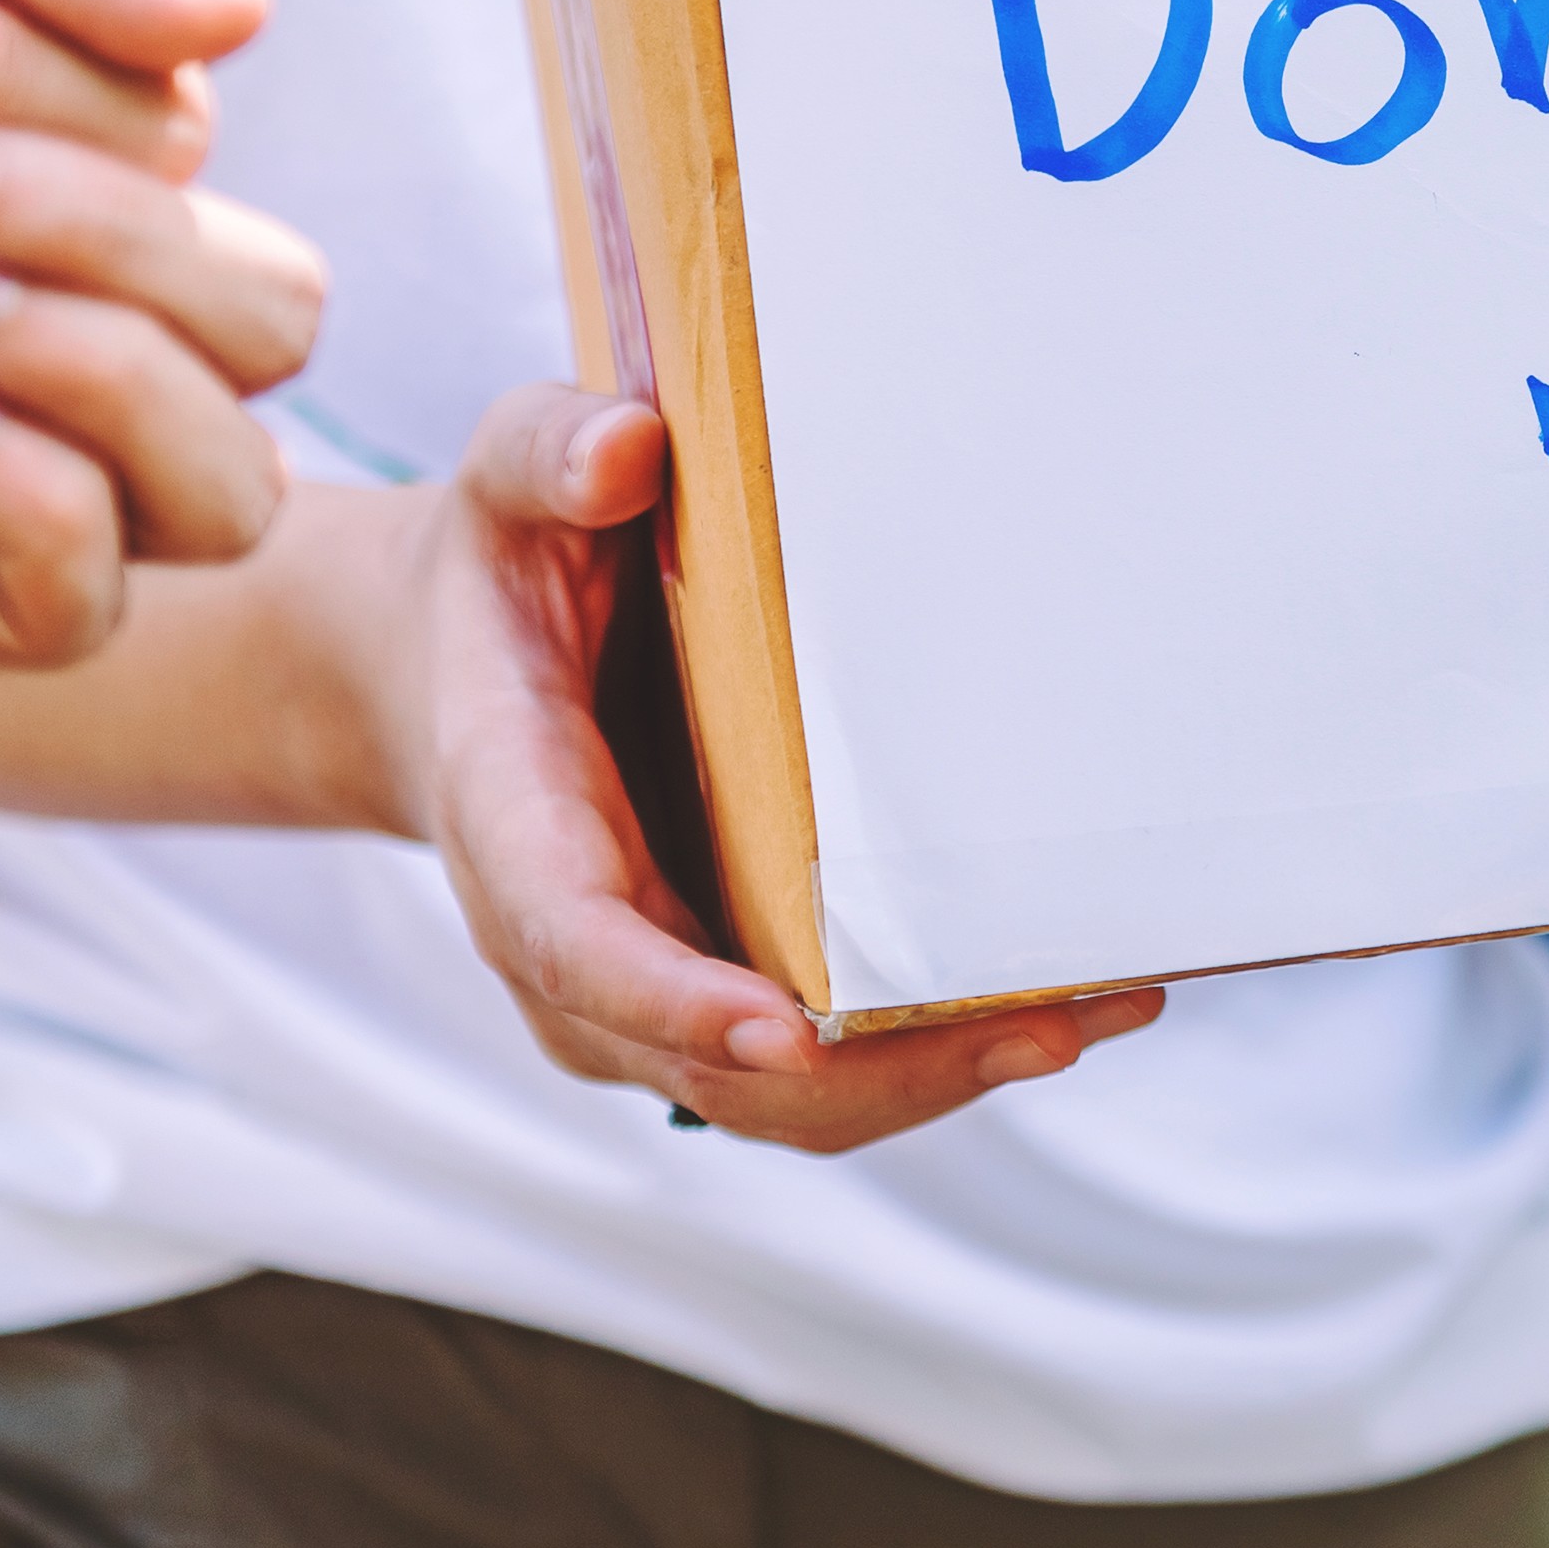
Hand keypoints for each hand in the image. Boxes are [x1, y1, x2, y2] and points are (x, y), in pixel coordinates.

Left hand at [0, 0, 326, 663]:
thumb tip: (236, 11)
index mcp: (122, 173)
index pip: (184, 128)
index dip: (41, 73)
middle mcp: (141, 339)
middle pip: (271, 307)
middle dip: (87, 221)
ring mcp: (89, 490)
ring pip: (233, 480)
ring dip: (93, 365)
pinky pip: (96, 594)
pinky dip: (27, 492)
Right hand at [382, 382, 1164, 1152]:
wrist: (455, 668)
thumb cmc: (507, 572)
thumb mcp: (508, 488)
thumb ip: (549, 457)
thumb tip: (629, 451)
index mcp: (509, 815)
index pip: (574, 937)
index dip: (674, 999)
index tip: (785, 1032)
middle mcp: (567, 942)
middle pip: (709, 1062)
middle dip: (874, 1072)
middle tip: (1045, 1027)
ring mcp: (642, 993)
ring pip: (781, 1096)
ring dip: (935, 1077)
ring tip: (1093, 1013)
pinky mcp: (716, 996)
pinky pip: (819, 1070)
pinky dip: (933, 1056)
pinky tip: (1066, 1002)